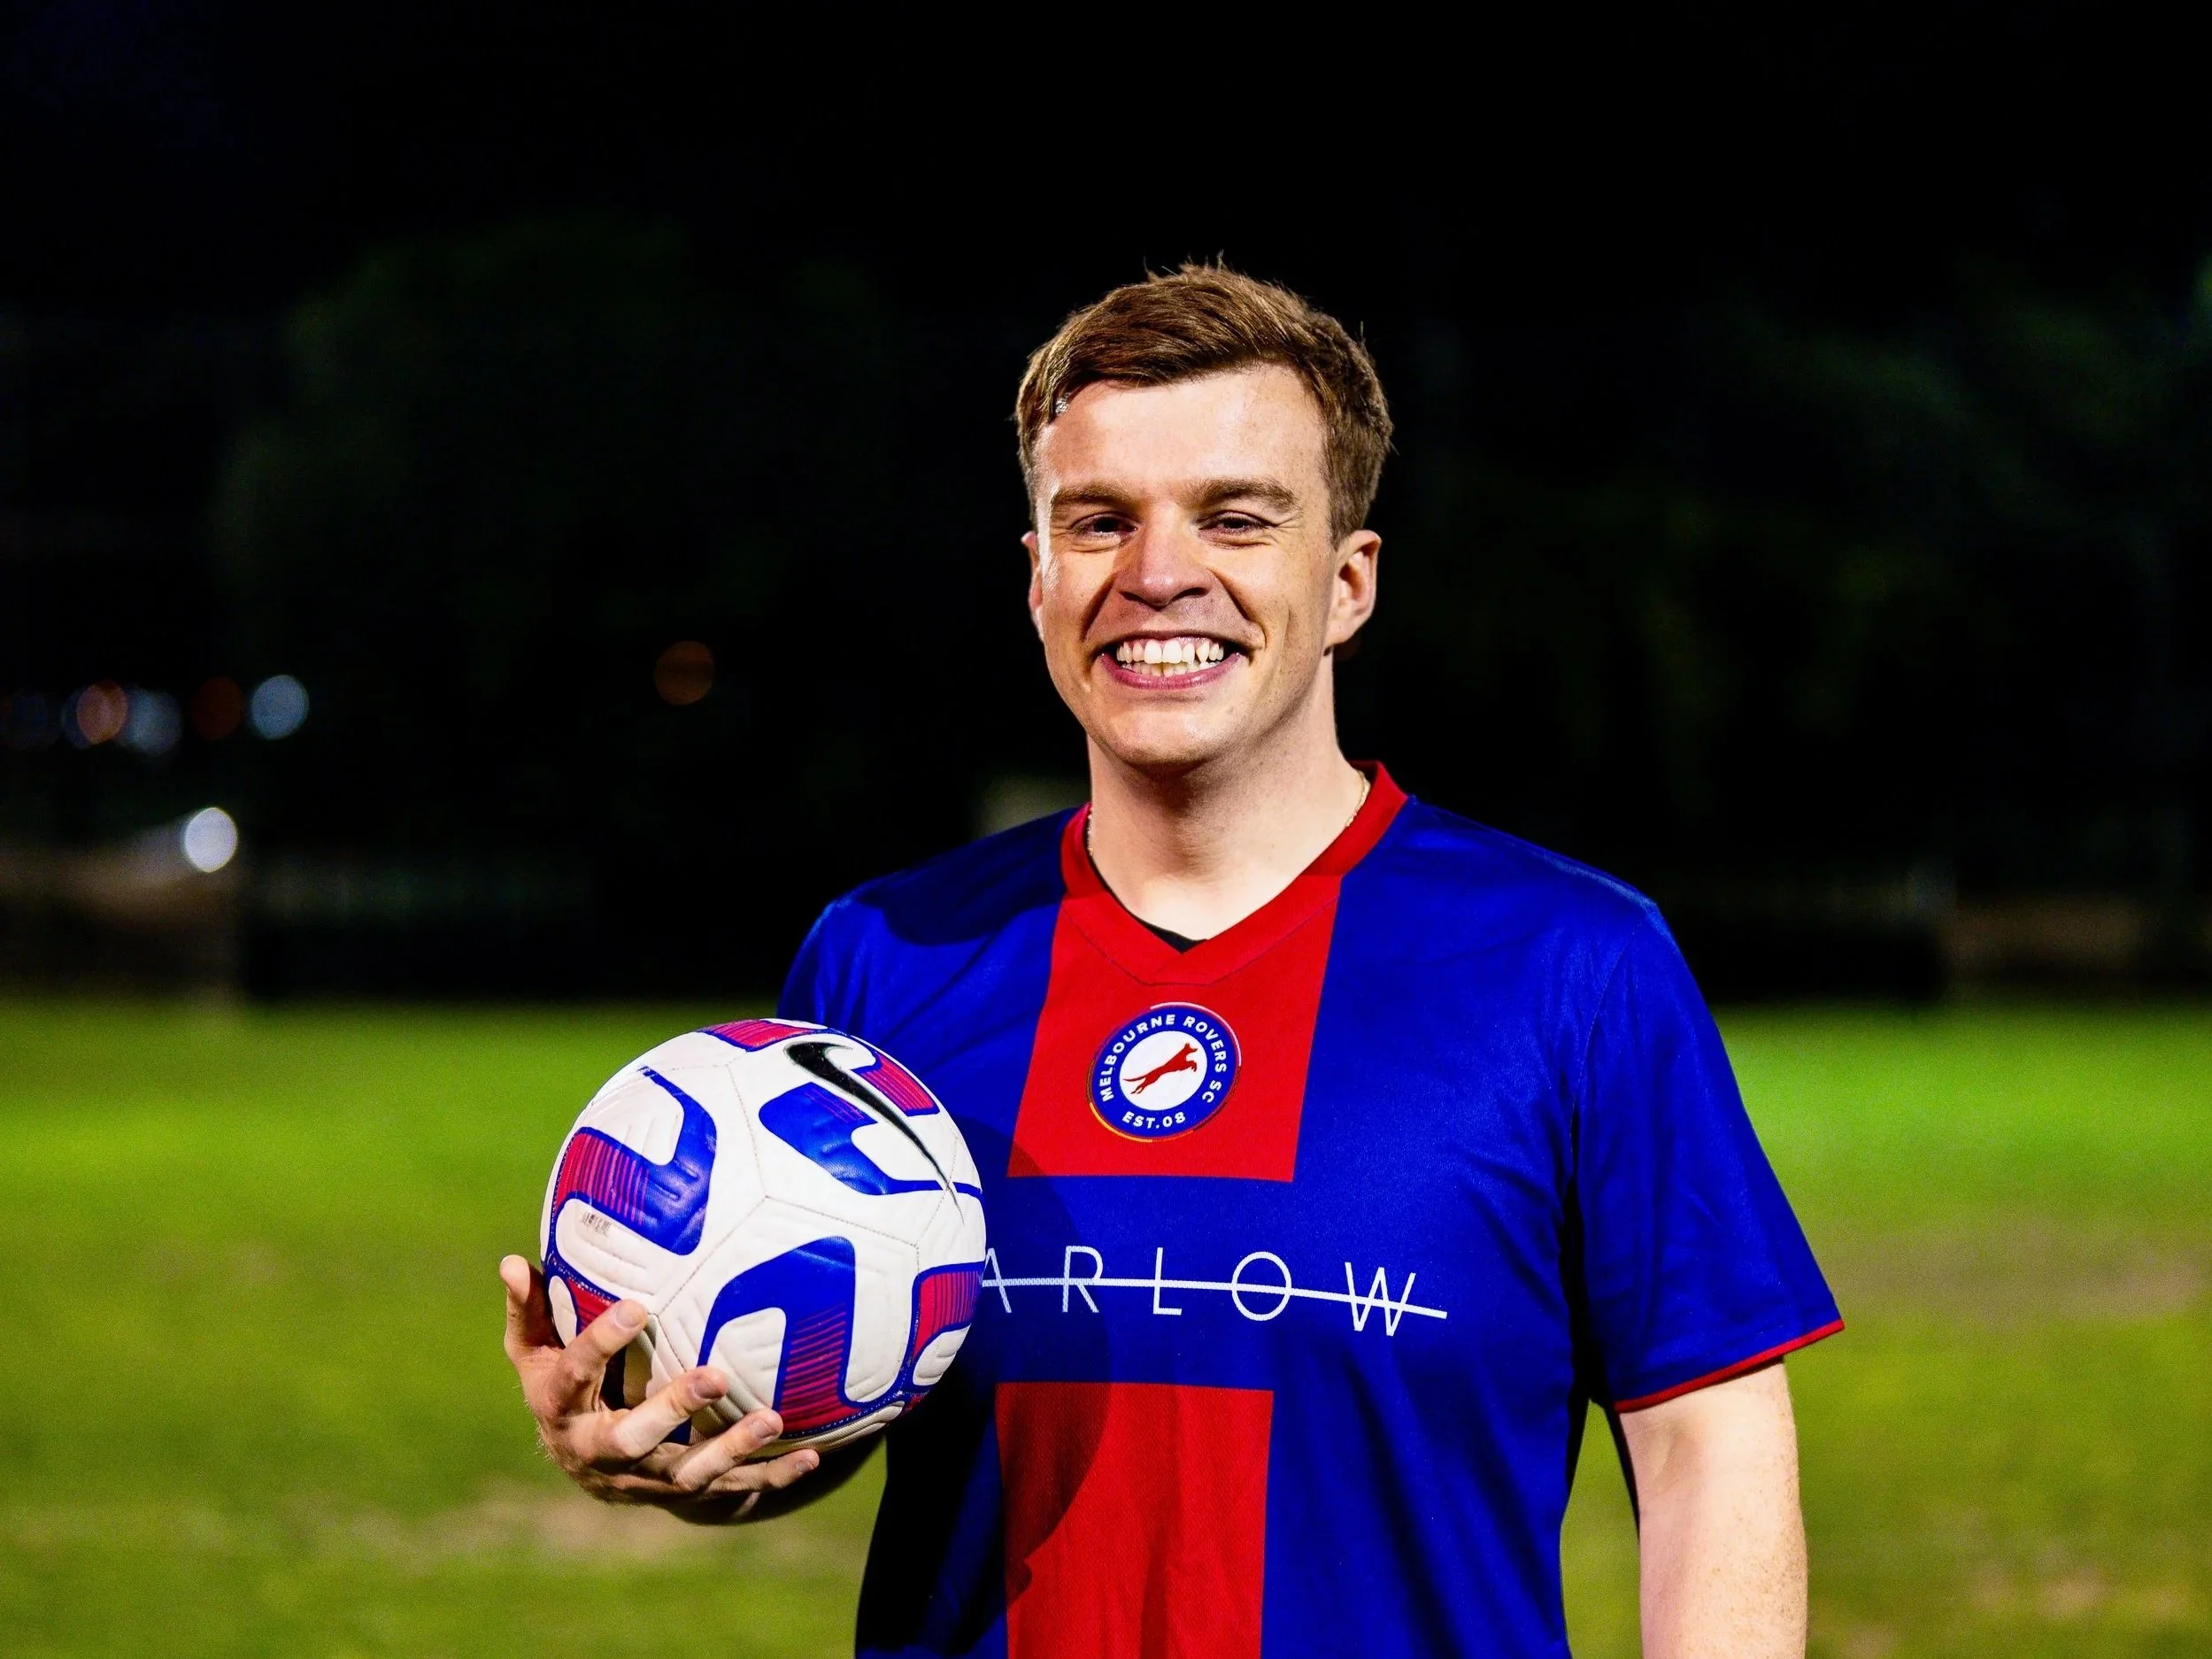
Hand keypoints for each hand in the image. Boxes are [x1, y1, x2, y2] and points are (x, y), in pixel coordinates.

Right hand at [500, 1254, 820, 1519]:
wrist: (586, 1467)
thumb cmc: (565, 1387)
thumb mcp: (536, 1351)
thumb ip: (531, 1308)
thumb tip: (510, 1261)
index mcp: (562, 1408)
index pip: (574, 1376)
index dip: (601, 1343)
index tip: (637, 1304)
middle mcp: (600, 1451)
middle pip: (631, 1439)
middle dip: (672, 1411)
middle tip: (714, 1374)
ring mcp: (644, 1479)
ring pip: (687, 1474)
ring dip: (730, 1449)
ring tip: (771, 1419)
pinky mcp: (683, 1492)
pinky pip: (731, 1489)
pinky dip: (771, 1476)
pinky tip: (811, 1456)